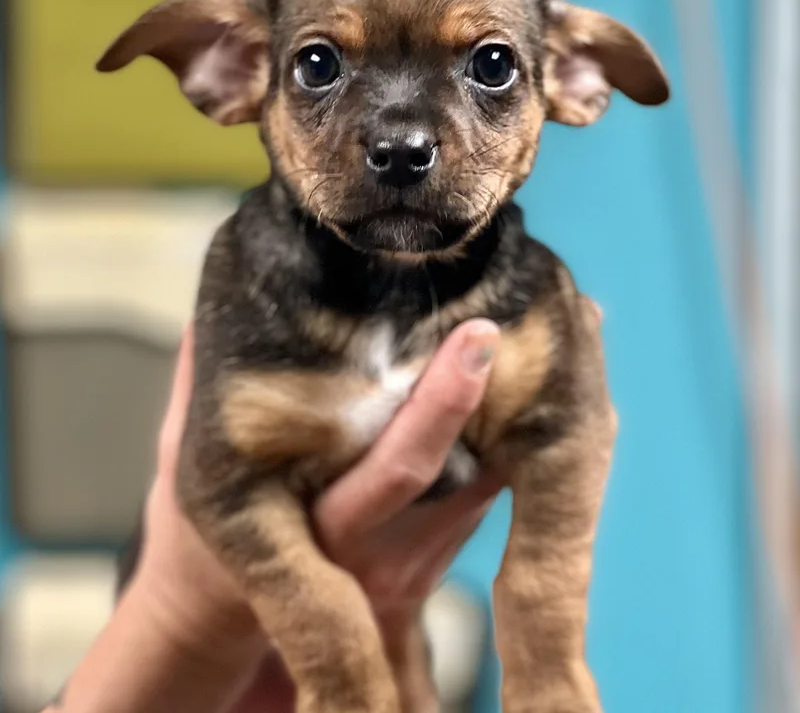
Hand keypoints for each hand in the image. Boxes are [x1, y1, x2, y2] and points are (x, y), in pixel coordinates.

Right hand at [128, 318, 502, 710]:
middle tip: (507, 331)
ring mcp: (413, 571)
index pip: (395, 470)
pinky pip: (481, 500)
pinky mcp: (434, 569)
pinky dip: (492, 448)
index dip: (443, 405)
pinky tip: (492, 397)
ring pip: (483, 487)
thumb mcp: (185, 469)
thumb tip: (201, 321)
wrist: (227, 624)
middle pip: (460, 478)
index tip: (475, 337)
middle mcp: (375, 558)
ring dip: (501, 424)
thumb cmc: (196, 540)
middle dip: (490, 404)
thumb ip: (195, 395)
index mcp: (315, 530)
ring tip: (509, 344)